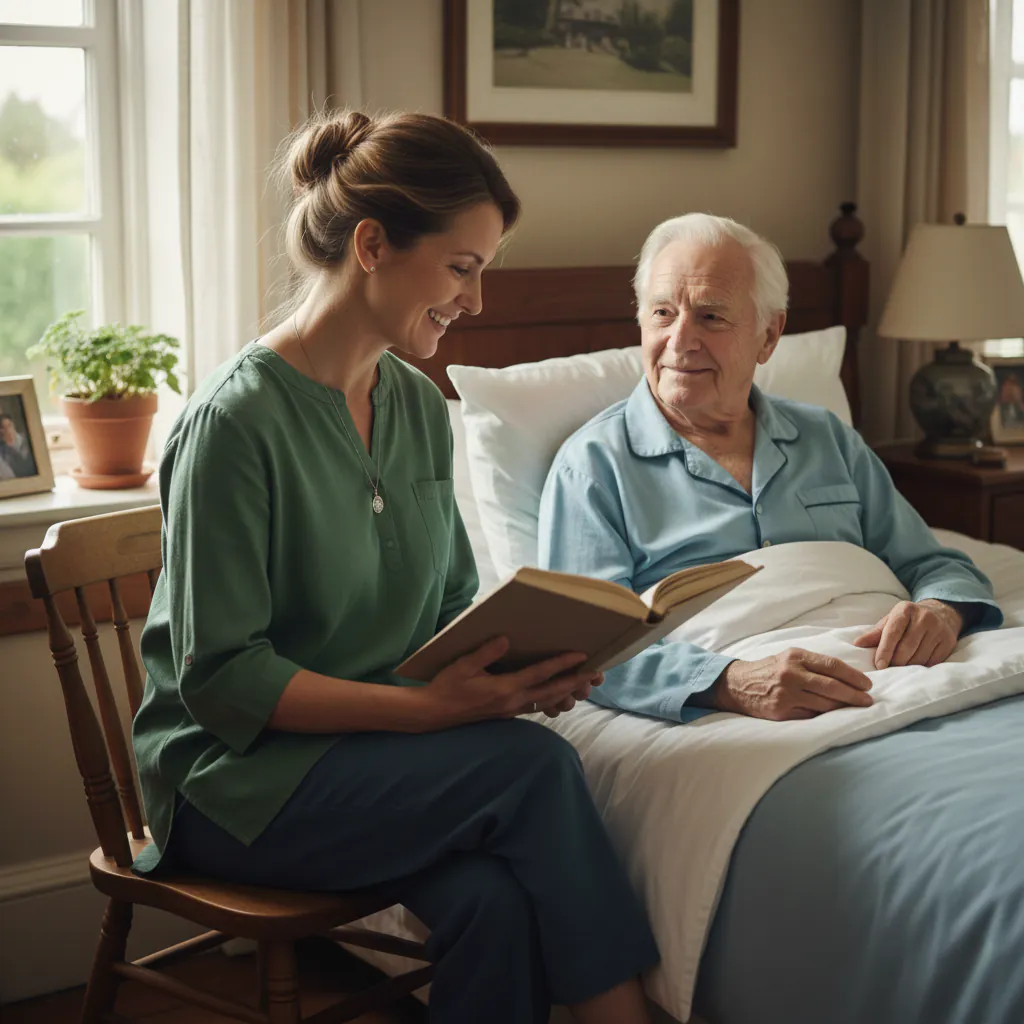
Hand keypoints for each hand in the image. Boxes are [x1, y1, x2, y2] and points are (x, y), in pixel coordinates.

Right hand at [423, 637, 602, 727]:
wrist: (434, 714)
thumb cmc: (447, 687)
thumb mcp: (463, 666)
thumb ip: (486, 653)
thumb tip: (505, 639)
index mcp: (505, 688)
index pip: (541, 674)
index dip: (563, 664)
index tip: (582, 655)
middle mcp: (513, 701)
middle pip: (553, 691)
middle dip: (576, 682)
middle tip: (596, 673)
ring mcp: (511, 710)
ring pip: (547, 701)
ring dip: (567, 692)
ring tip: (583, 683)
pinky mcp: (507, 714)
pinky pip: (536, 706)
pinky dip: (551, 699)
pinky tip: (557, 695)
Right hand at [711, 648, 873, 721]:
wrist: (736, 684)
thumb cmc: (769, 670)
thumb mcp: (788, 658)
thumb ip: (813, 664)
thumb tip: (846, 677)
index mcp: (795, 657)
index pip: (832, 666)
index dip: (853, 676)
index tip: (867, 685)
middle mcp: (791, 674)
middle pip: (832, 687)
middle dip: (854, 695)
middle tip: (868, 701)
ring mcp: (786, 694)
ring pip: (824, 704)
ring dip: (843, 708)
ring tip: (855, 709)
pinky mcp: (781, 711)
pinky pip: (810, 716)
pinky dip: (824, 717)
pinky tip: (833, 717)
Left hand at [853, 599, 961, 668]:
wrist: (941, 613)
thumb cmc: (908, 620)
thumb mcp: (891, 621)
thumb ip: (875, 633)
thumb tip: (857, 644)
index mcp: (905, 610)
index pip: (893, 633)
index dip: (884, 651)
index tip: (879, 665)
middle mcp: (924, 617)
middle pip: (906, 648)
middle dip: (895, 662)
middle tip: (889, 669)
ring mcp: (938, 629)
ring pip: (919, 657)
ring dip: (908, 667)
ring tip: (900, 668)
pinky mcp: (948, 641)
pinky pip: (932, 661)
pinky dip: (921, 667)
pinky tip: (915, 667)